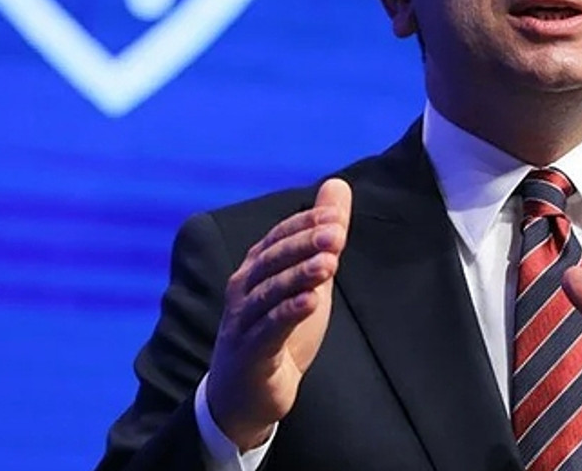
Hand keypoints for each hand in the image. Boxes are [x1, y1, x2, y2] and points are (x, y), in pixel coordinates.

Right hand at [206, 178, 351, 450]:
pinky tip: (310, 303)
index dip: (305, 224)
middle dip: (304, 244)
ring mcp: (243, 321)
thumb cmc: (277, 329)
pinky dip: (287, 314)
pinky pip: (268, 329)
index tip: (335, 214)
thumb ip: (322, 236)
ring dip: (299, 276)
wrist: (246, 394)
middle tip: (337, 233)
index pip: (278, 236)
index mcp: (255, 268)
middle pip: (273, 260)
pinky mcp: (249, 353)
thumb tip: (338, 186)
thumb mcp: (307, 279)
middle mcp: (244, 289)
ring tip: (329, 264)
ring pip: (270, 292)